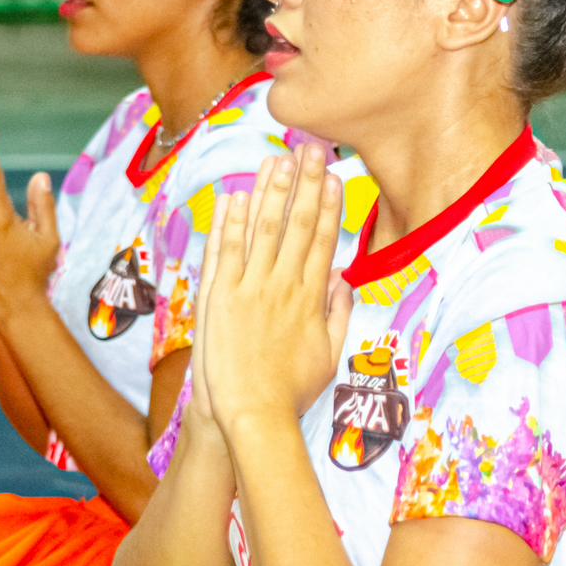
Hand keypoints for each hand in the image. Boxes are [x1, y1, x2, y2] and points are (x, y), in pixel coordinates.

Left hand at [194, 145, 350, 435]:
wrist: (251, 414)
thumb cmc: (290, 392)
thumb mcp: (329, 355)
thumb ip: (339, 313)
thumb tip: (345, 280)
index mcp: (311, 298)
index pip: (323, 240)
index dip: (329, 205)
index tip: (334, 177)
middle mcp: (282, 286)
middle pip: (296, 224)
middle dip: (306, 184)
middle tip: (313, 150)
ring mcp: (249, 289)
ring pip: (262, 229)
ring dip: (271, 191)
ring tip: (278, 159)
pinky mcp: (219, 297)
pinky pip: (226, 250)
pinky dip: (231, 222)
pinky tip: (238, 195)